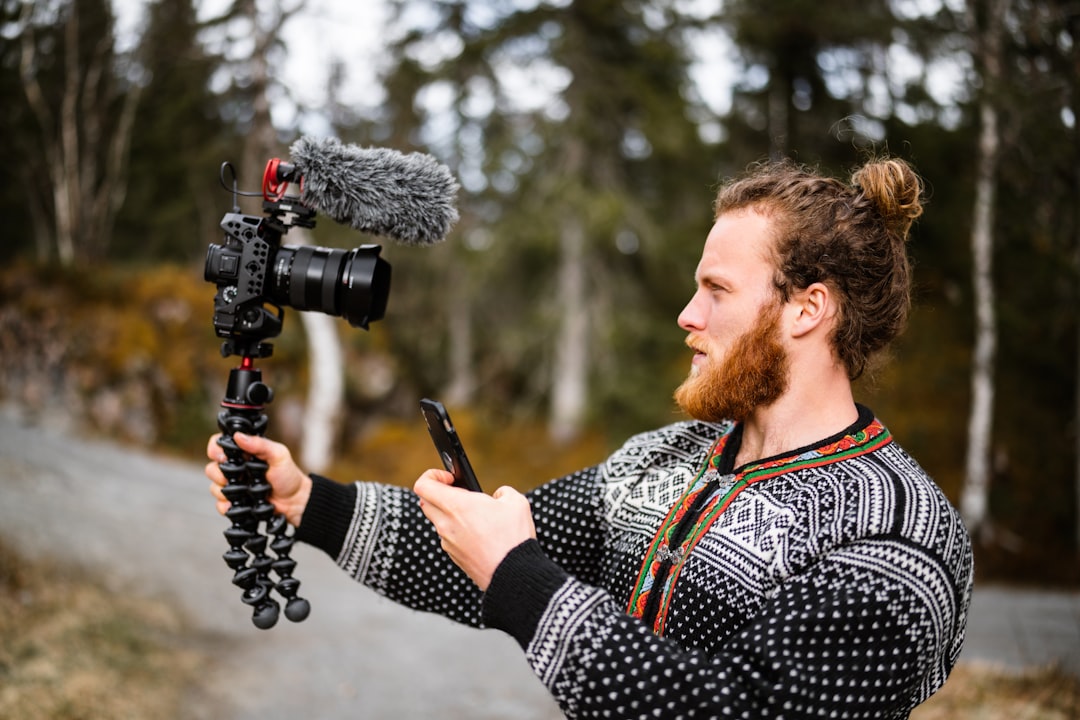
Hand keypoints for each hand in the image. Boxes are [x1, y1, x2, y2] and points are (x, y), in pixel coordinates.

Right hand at [205, 433, 311, 527]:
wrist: (295, 501)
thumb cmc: (288, 475)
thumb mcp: (278, 455)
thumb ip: (260, 444)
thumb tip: (238, 436)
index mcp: (243, 453)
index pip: (219, 446)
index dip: (215, 450)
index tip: (222, 457)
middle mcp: (236, 468)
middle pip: (212, 468)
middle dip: (218, 474)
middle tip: (232, 477)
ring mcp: (234, 485)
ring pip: (214, 487)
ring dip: (223, 491)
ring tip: (241, 491)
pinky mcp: (235, 502)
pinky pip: (220, 505)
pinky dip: (226, 505)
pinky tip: (239, 504)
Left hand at [413, 470, 535, 590]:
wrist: (513, 575)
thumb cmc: (513, 538)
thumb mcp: (516, 503)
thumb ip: (503, 492)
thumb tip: (498, 496)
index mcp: (456, 506)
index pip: (423, 485)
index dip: (432, 475)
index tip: (450, 478)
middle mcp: (446, 524)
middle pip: (426, 502)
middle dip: (440, 493)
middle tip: (462, 494)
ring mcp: (447, 542)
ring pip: (438, 521)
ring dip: (451, 513)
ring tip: (476, 515)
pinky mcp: (454, 556)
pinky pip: (448, 537)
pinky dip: (458, 531)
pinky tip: (480, 534)